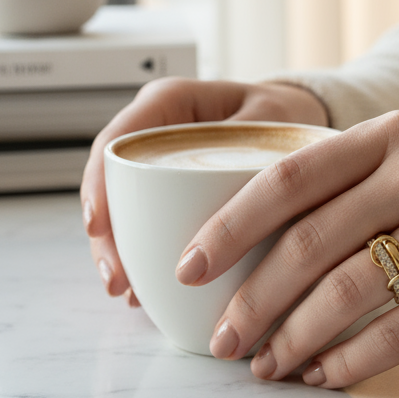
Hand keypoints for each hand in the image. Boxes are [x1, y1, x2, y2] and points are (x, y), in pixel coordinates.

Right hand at [81, 78, 327, 302]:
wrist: (299, 126)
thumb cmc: (285, 115)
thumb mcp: (275, 122)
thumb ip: (253, 151)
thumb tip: (244, 206)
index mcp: (170, 103)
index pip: (117, 140)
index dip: (98, 183)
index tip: (98, 225)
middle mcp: (156, 134)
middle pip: (112, 185)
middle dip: (105, 235)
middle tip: (117, 279)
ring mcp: (160, 168)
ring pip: (124, 212)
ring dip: (120, 254)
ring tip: (128, 294)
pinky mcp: (170, 197)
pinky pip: (147, 226)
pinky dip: (144, 258)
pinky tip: (145, 292)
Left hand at [175, 110, 398, 387]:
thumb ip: (344, 184)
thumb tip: (248, 250)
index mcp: (391, 136)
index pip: (288, 177)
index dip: (229, 226)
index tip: (189, 267)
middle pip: (309, 243)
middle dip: (252, 299)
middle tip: (223, 339)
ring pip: (348, 291)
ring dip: (294, 338)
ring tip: (267, 367)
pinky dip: (351, 360)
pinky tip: (325, 375)